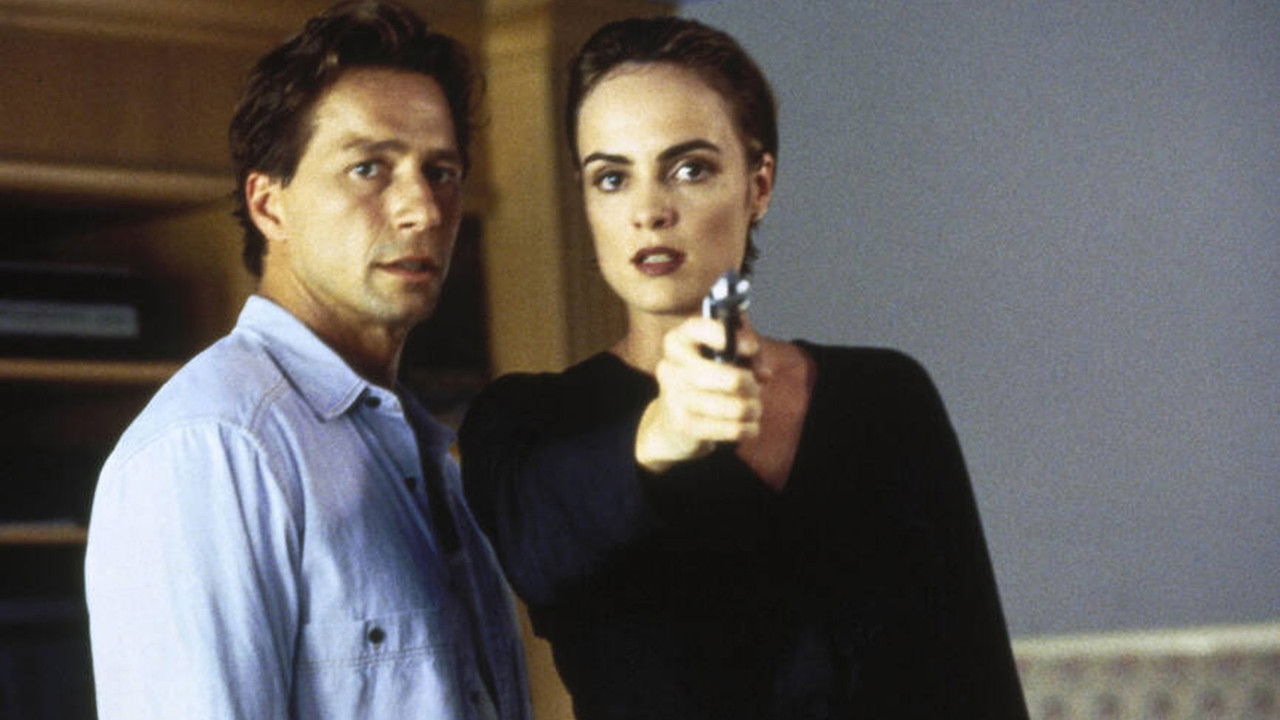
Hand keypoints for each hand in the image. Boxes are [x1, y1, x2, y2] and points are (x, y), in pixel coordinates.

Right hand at [635, 316, 769, 472]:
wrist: (674, 423)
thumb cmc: (707, 384)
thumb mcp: (723, 361)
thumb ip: (747, 358)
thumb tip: (764, 373)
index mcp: (677, 342)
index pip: (695, 329)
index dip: (725, 335)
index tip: (751, 347)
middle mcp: (670, 367)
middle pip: (719, 374)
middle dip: (747, 383)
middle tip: (755, 388)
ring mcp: (673, 397)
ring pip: (728, 405)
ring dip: (751, 408)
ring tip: (755, 409)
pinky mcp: (682, 425)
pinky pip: (728, 428)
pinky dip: (747, 428)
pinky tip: (750, 427)